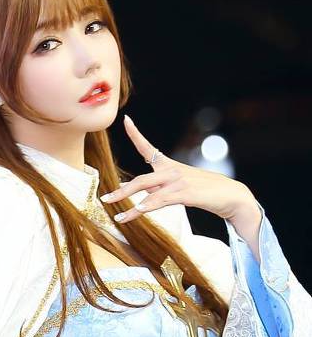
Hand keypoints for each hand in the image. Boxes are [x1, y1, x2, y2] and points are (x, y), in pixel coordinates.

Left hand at [100, 115, 257, 222]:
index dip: (136, 134)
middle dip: (121, 191)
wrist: (230, 196)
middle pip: (141, 179)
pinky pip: (162, 200)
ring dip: (132, 206)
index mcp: (168, 166)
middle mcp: (171, 171)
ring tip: (118, 217)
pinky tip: (139, 211)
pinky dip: (149, 206)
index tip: (126, 120)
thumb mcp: (175, 186)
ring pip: (149, 192)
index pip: (148, 147)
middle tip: (105, 198)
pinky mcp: (186, 193)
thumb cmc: (202, 191)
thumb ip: (153, 187)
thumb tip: (131, 188)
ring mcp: (179, 181)